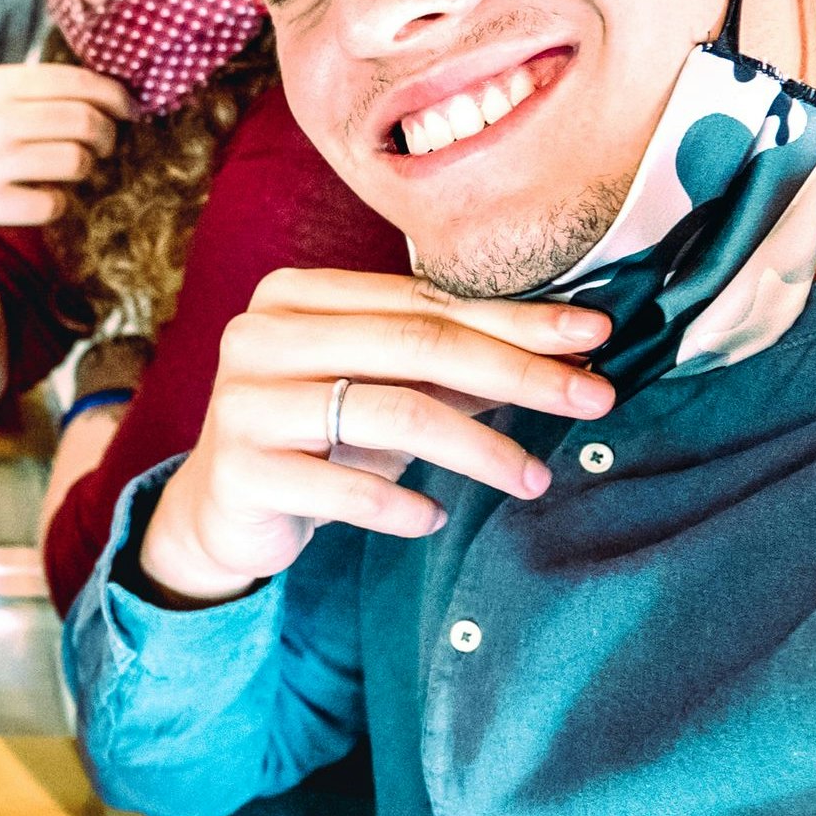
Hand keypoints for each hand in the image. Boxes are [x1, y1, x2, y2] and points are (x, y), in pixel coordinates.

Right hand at [0, 63, 139, 240]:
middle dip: (107, 135)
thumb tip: (111, 89)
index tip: (130, 110)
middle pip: (84, 121)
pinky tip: (41, 197)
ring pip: (74, 162)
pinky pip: (51, 205)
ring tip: (73, 169)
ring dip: (85, 168)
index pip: (77, 82)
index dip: (116, 96)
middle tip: (104, 144)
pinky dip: (57, 203)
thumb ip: (37, 87)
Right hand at [135, 270, 614, 606]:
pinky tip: (433, 519)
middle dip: (518, 372)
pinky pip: (347, 488)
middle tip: (594, 398)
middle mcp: (261, 336)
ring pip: (392, 413)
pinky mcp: (241, 472)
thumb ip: (450, 364)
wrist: (221, 507)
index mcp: (295, 296)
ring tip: (533, 479)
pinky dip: (403, 505)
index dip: (514, 318)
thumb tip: (566, 351)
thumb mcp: (379, 389)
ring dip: (479, 449)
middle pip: (416, 344)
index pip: (423, 301)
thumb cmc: (314, 436)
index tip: (593, 334)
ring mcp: (245, 403)